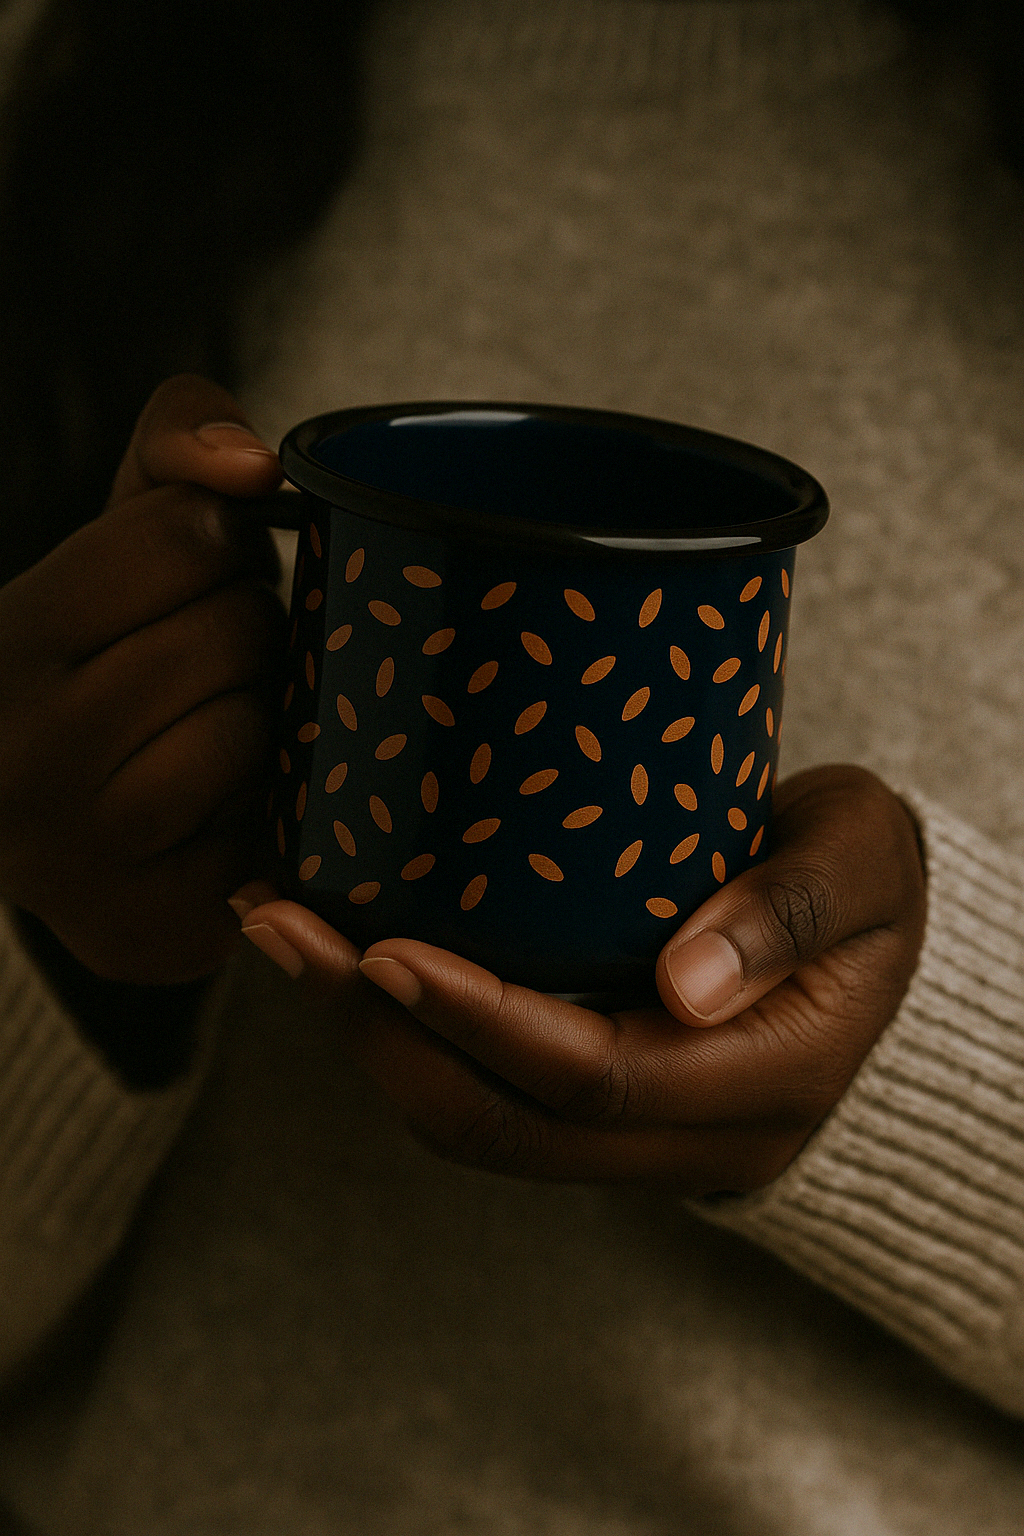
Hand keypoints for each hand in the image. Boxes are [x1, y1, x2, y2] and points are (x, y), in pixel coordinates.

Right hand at [0, 374, 286, 983]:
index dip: (216, 545)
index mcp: (4, 645)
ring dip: (268, 716)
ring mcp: (82, 862)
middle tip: (215, 654)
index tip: (192, 575)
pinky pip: (277, 834)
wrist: (33, 817)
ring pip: (258, 735)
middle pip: (234, 636)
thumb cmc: (99, 652)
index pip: (184, 536)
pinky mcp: (154, 933)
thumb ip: (177, 446)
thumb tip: (252, 466)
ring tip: (219, 720)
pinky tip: (230, 799)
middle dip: (248, 628)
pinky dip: (274, 806)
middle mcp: (22, 761)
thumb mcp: (114, 532)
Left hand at [235, 764, 926, 1192]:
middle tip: (277, 925)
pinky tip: (343, 956)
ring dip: (364, 1037)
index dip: (481, 1019)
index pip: (596, 1075)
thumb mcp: (860, 859)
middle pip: (501, 1120)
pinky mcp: (593, 1115)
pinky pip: (479, 1099)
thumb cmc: (864, 878)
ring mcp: (637, 1140)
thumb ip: (791, 911)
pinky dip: (399, 1036)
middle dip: (374, 1031)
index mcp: (766, 1082)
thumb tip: (686, 986)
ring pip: (473, 1125)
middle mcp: (692, 1138)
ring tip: (279, 931)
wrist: (872, 942)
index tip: (382, 947)